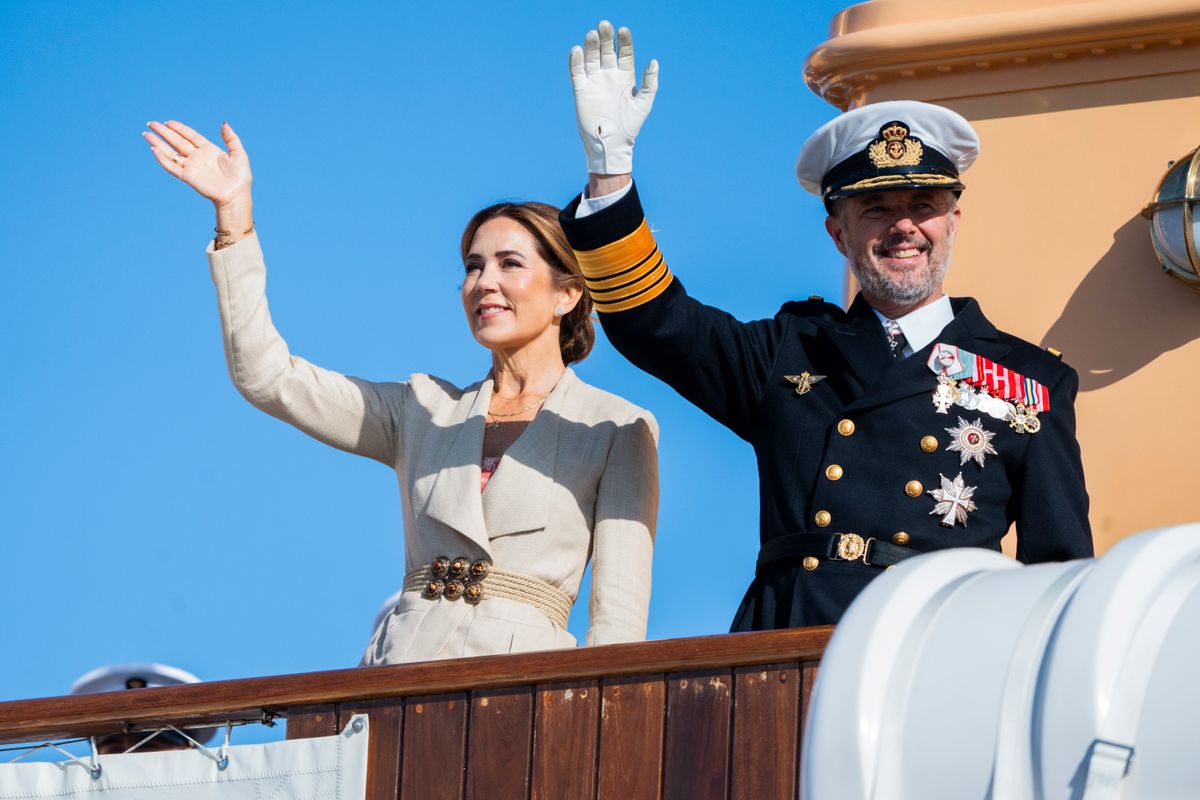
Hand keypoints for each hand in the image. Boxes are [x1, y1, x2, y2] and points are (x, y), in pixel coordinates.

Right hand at [143, 120, 251, 208]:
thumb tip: (223, 123)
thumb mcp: (239, 154)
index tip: (167, 122)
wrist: (236, 196)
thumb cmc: (240, 178)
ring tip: (146, 134)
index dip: (179, 128)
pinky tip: (154, 149)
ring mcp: (191, 167)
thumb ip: (231, 138)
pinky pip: (172, 167)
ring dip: (158, 144)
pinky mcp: (187, 177)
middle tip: (151, 124)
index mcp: (208, 150)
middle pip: (177, 142)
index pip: (190, 136)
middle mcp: (197, 157)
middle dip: (164, 133)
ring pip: (171, 153)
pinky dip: (163, 159)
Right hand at [569, 21, 657, 175]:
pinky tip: (577, 49)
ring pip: (591, 57)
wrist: (611, 144)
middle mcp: (609, 76)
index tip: (623, 30)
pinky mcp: (581, 89)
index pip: (624, 52)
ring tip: (592, 34)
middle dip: (606, 37)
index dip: (624, 41)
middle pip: (607, 50)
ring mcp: (594, 81)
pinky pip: (577, 71)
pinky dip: (576, 60)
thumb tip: (654, 61)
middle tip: (604, 25)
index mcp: (625, 77)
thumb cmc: (630, 126)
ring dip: (591, 45)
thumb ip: (649, 83)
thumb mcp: (644, 104)